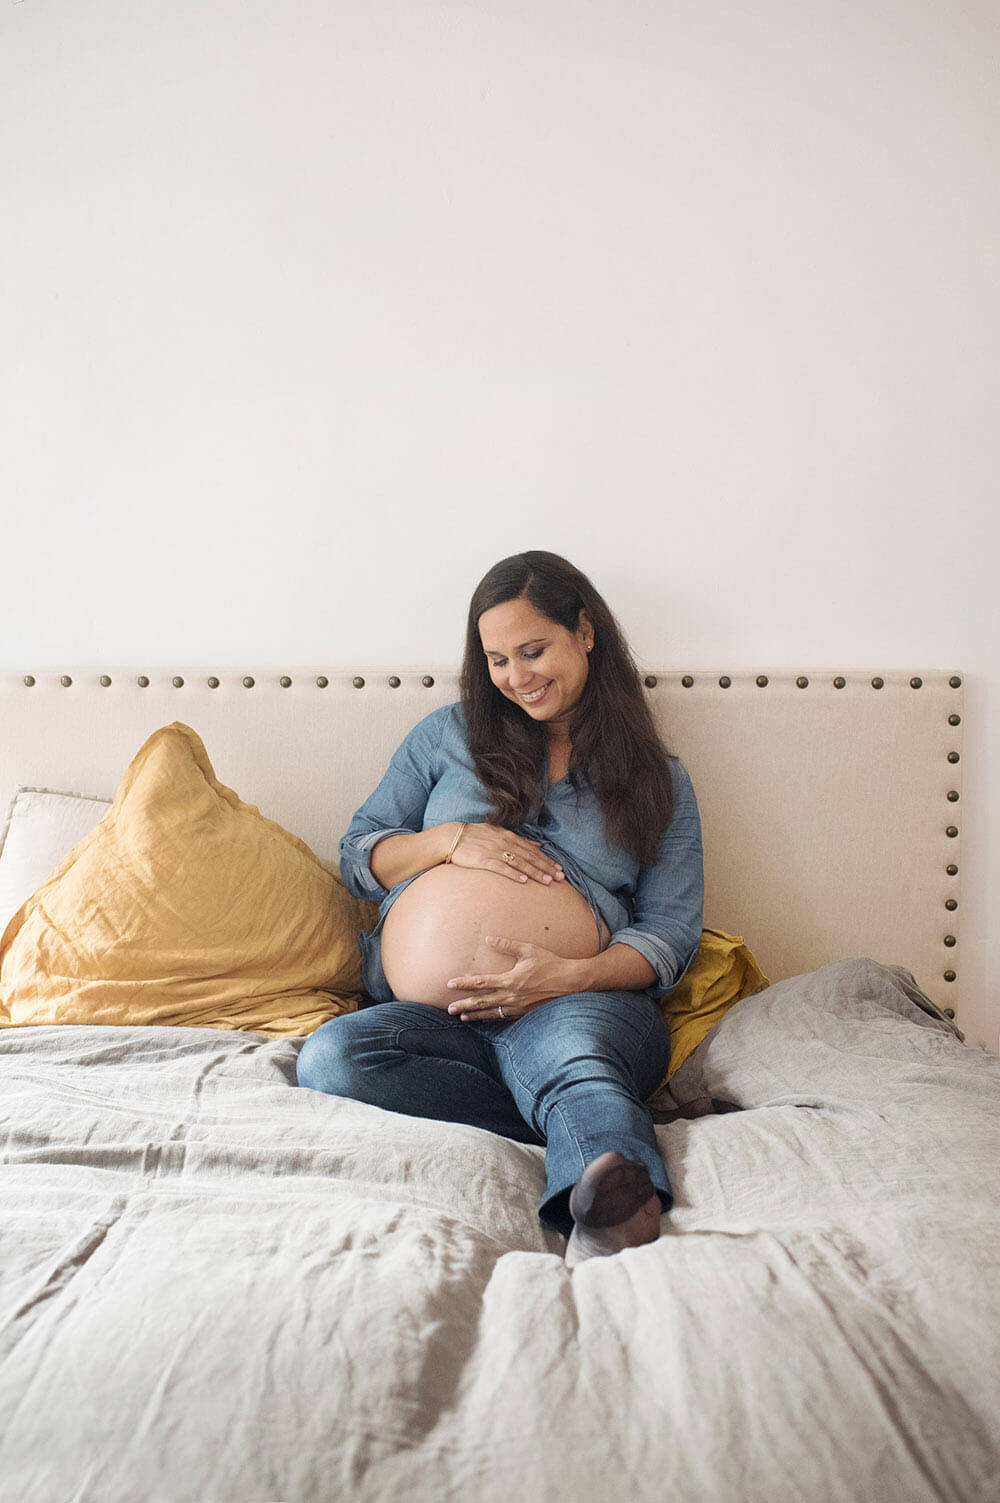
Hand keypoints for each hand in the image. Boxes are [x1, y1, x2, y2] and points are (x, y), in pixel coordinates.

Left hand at [445, 936, 567, 1020]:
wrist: (570, 982)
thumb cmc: (550, 964)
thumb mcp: (528, 950)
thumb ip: (507, 945)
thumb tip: (489, 938)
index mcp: (510, 980)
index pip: (481, 982)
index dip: (465, 983)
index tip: (450, 984)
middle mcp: (511, 996)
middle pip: (482, 1002)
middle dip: (464, 1005)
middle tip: (449, 1009)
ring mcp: (518, 1007)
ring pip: (491, 1013)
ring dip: (475, 1015)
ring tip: (462, 1017)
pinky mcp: (524, 1013)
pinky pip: (503, 1017)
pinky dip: (490, 1018)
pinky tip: (483, 1018)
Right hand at [449, 824, 564, 885]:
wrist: (452, 837)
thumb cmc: (476, 836)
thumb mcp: (499, 833)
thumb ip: (519, 839)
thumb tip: (538, 844)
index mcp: (509, 836)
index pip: (532, 850)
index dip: (547, 860)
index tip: (559, 868)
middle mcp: (504, 843)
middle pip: (530, 857)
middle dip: (546, 868)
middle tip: (560, 878)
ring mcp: (494, 851)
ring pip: (520, 863)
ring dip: (535, 872)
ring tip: (548, 881)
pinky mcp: (484, 860)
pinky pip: (501, 868)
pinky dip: (513, 874)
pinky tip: (523, 880)